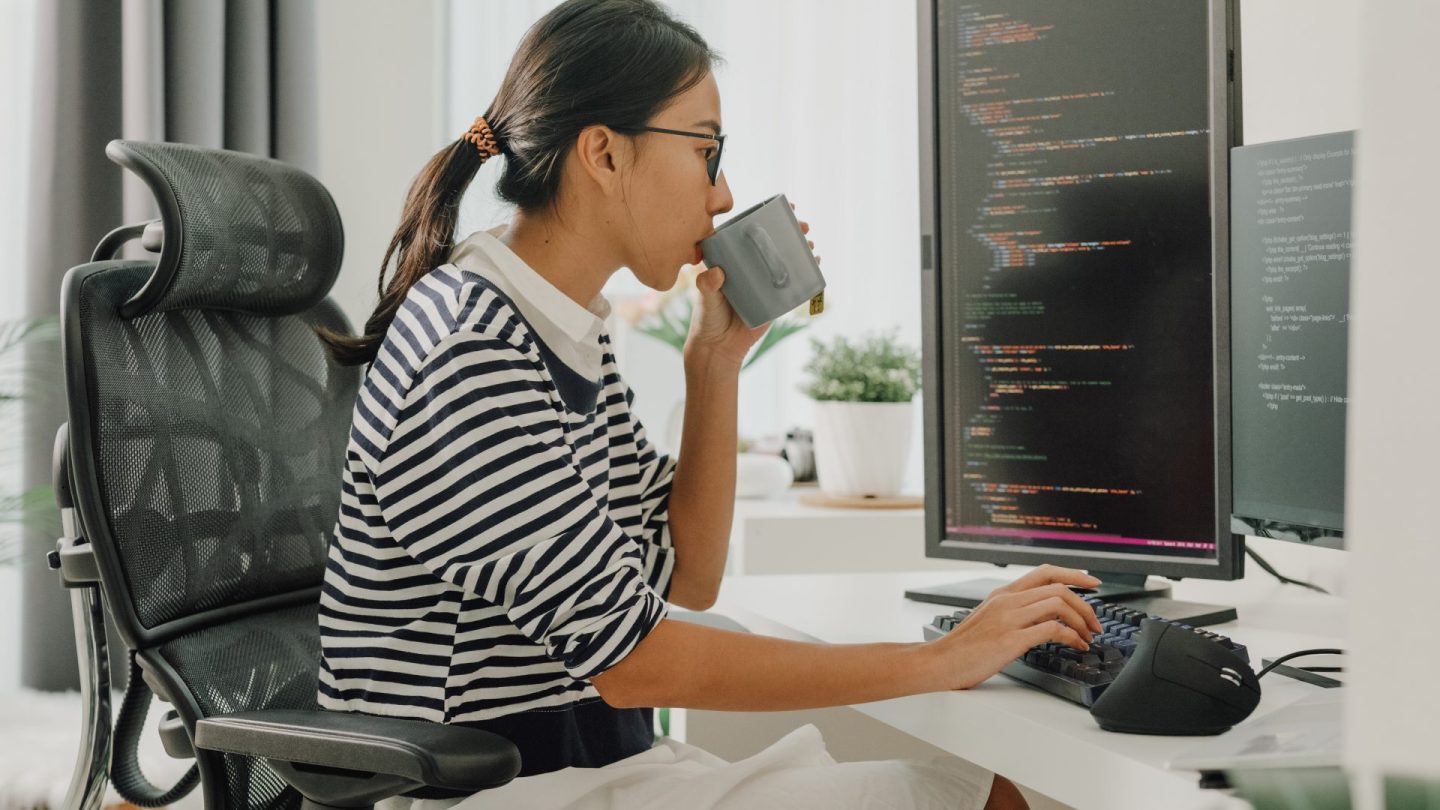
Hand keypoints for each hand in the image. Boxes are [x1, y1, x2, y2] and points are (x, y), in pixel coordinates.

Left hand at [684, 205, 819, 368]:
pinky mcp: (775, 297)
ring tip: (810, 243)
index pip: (749, 230)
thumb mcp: (706, 299)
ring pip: (784, 258)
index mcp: (731, 258)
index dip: (766, 216)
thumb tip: (716, 273)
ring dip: (800, 247)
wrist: (720, 347)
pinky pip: (792, 280)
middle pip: (772, 241)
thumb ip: (708, 285)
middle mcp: (748, 265)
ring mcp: (763, 280)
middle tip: (803, 226)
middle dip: (791, 229)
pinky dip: (805, 270)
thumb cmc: (707, 318)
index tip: (782, 207)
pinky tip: (816, 262)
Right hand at [927, 565, 1103, 690]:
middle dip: (1085, 604)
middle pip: (1058, 587)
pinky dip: (1072, 636)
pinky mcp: (1011, 639)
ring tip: (1088, 636)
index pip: (1045, 572)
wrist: (939, 662)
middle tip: (1095, 622)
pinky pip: (1052, 628)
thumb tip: (1044, 616)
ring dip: (1081, 620)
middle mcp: (1007, 600)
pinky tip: (1076, 646)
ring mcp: (1008, 618)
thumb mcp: (989, 619)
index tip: (1093, 583)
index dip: (1073, 574)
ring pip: (1058, 603)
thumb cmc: (963, 647)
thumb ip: (1013, 612)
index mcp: (1002, 594)